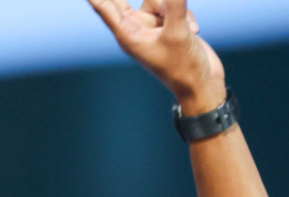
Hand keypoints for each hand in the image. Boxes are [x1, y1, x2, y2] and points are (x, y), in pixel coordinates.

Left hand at [88, 0, 224, 111]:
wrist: (200, 81)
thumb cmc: (184, 65)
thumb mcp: (178, 33)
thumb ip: (173, 6)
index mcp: (127, 36)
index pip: (105, 10)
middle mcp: (135, 29)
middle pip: (122, 1)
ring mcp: (151, 26)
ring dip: (174, 6)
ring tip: (187, 27)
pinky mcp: (167, 23)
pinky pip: (174, 5)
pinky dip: (187, 14)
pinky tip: (194, 30)